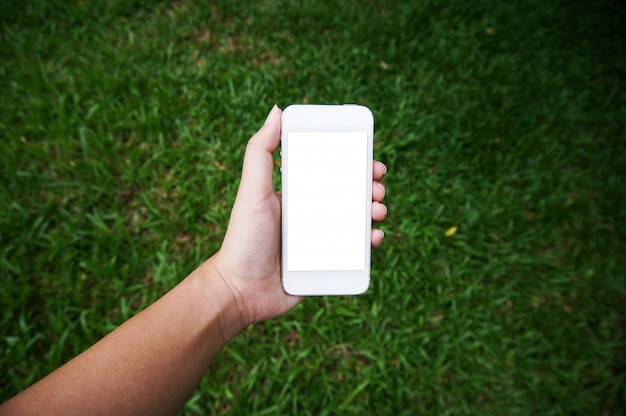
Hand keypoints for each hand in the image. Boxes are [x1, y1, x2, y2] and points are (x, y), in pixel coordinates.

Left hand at [211, 105, 386, 325]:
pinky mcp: (326, 265)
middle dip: (370, 188)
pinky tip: (374, 238)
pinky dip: (369, 244)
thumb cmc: (244, 238)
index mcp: (297, 194)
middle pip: (350, 195)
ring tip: (378, 211)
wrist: (241, 290)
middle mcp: (311, 215)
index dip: (354, 164)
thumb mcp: (253, 190)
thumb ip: (260, 151)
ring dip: (374, 212)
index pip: (331, 172)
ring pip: (357, 222)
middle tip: (378, 188)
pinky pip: (355, 253)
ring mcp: (320, 241)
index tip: (371, 160)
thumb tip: (277, 111)